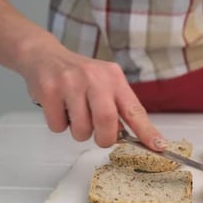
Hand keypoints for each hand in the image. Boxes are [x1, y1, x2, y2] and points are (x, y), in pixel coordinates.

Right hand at [16, 39, 165, 149]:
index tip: (158, 146)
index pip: (134, 109)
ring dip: (79, 132)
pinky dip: (59, 124)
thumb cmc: (78, 76)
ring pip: (81, 129)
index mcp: (114, 78)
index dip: (147, 131)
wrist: (44, 56)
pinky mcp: (49, 90)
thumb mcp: (104, 83)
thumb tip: (129, 136)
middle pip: (107, 121)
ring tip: (74, 114)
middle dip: (104, 138)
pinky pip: (58, 126)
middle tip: (100, 137)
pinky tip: (58, 107)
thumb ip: (117, 106)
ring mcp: (71, 83)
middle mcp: (95, 77)